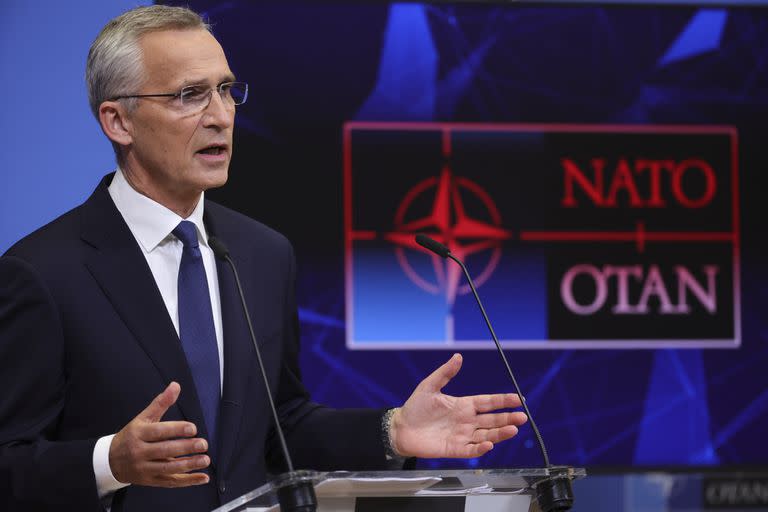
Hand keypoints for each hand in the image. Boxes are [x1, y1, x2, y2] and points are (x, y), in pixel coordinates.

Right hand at [109, 382, 210, 487]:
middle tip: (203, 444)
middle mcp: (140, 452)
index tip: (193, 428)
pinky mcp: (150, 481)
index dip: (176, 429)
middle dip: (185, 448)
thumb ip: (161, 403)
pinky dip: (188, 481)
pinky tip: (202, 477)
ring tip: (205, 459)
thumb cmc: (132, 436)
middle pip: (165, 450)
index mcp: (139, 434)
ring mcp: (144, 468)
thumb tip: (176, 385)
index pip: (159, 432)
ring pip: (168, 468)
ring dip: (189, 465)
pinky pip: (170, 482)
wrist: (111, 461)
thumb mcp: (143, 418)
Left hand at [389, 353, 527, 458]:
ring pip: (487, 435)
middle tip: (522, 417)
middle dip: (508, 418)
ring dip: (500, 433)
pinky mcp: (454, 449)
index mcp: (463, 405)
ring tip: (513, 429)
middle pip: (492, 420)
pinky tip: (489, 444)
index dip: (503, 401)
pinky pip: (471, 450)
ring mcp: (462, 436)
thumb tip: (458, 356)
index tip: (518, 399)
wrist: (401, 428)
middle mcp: (466, 421)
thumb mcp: (429, 386)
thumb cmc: (415, 408)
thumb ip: (445, 373)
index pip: (488, 402)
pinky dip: (481, 448)